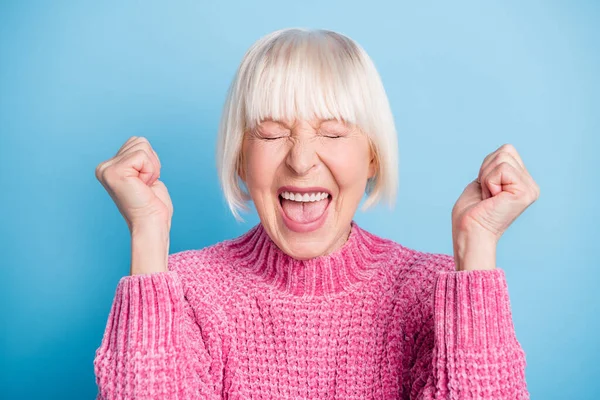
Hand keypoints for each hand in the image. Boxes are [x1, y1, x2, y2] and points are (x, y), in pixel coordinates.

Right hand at [95, 136, 173, 233]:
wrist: (151, 223)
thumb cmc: (152, 205)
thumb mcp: (144, 174)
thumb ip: (138, 158)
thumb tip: (138, 141)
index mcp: (109, 167)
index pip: (137, 142)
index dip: (150, 161)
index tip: (144, 182)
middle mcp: (104, 167)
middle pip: (139, 141)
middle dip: (151, 163)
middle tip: (145, 185)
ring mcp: (107, 169)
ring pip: (142, 146)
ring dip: (151, 168)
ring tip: (144, 186)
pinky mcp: (114, 172)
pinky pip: (142, 156)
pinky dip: (150, 171)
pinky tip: (143, 186)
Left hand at [451, 144, 539, 270]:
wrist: (469, 232)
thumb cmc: (471, 212)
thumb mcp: (484, 182)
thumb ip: (496, 167)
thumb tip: (507, 149)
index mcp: (522, 182)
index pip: (506, 151)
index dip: (487, 167)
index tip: (485, 189)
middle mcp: (530, 185)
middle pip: (506, 150)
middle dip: (487, 170)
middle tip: (487, 194)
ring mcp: (530, 189)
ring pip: (503, 158)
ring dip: (487, 177)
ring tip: (489, 197)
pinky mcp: (525, 192)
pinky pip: (502, 169)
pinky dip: (489, 182)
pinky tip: (492, 199)